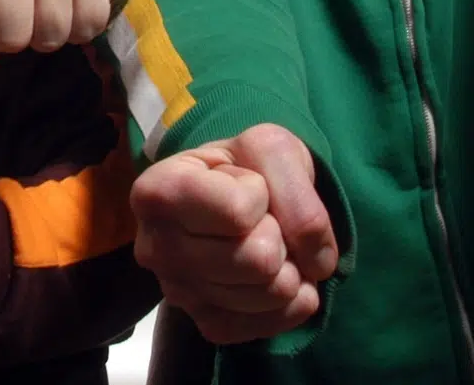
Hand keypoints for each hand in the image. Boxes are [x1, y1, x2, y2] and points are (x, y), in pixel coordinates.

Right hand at [131, 124, 336, 344]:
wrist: (235, 192)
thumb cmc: (244, 165)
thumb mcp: (271, 148)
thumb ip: (298, 192)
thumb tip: (318, 265)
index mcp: (157, 191)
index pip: (240, 211)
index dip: (260, 193)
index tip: (244, 185)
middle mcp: (155, 249)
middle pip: (259, 260)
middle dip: (280, 235)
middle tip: (263, 220)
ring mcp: (179, 294)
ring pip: (271, 293)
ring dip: (290, 267)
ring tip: (270, 244)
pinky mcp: (207, 325)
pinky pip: (272, 324)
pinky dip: (291, 300)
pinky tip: (274, 275)